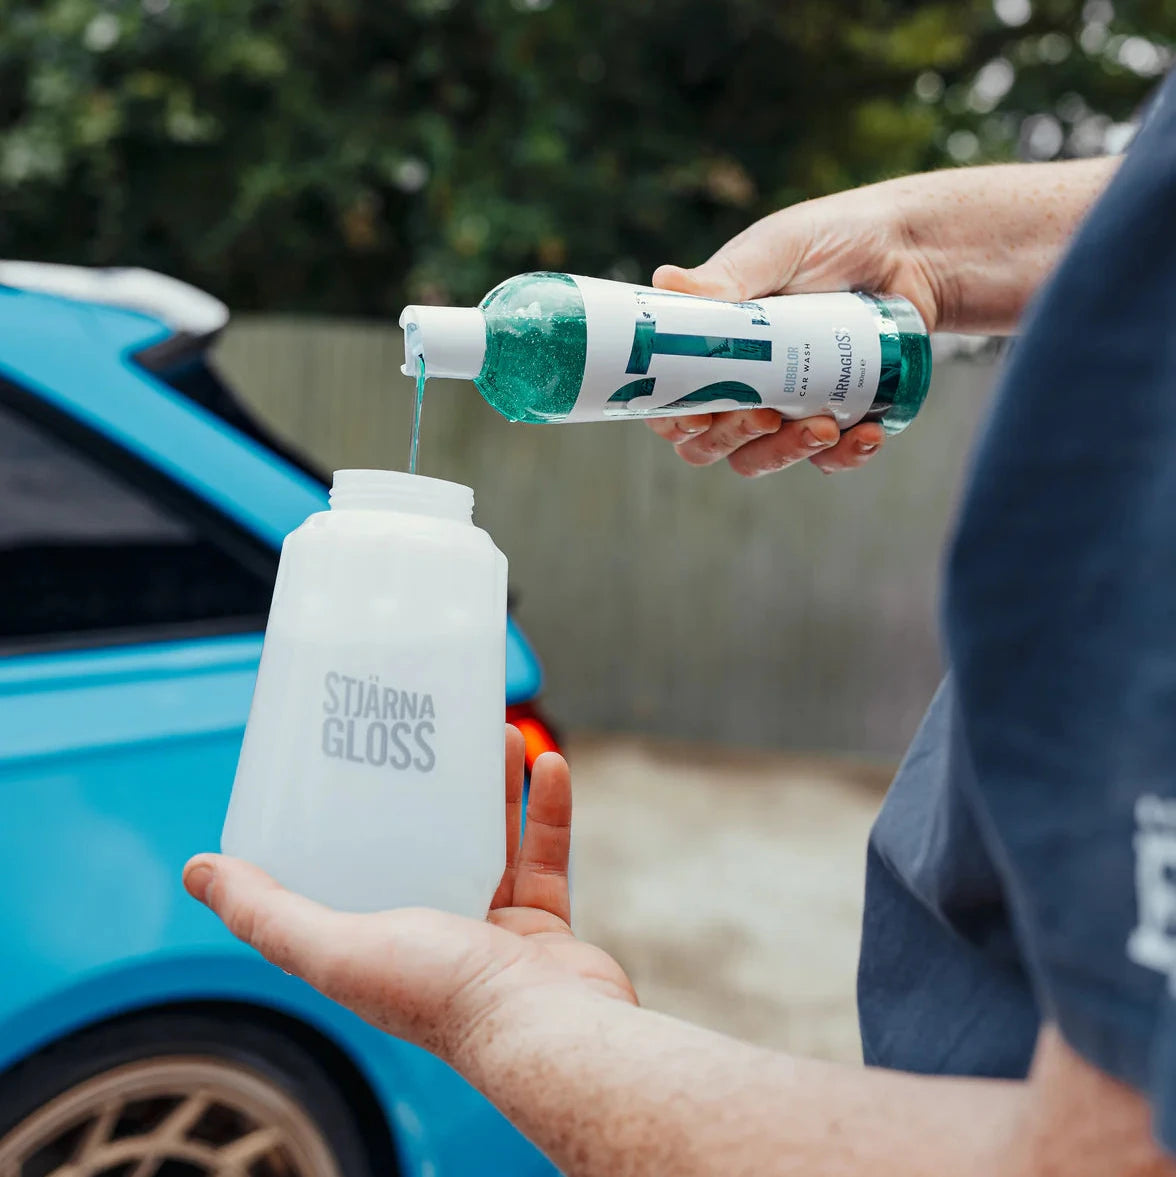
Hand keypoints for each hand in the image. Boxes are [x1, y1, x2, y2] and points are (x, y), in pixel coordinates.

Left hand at [183, 726, 635, 1063]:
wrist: (547, 1029)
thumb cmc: (440, 994)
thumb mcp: (336, 947)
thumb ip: (268, 912)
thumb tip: (198, 870)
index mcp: (373, 944)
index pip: (347, 872)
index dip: (344, 818)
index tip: (347, 760)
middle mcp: (428, 937)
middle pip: (425, 844)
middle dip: (432, 788)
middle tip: (434, 734)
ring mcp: (489, 930)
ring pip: (489, 841)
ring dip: (495, 785)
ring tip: (497, 733)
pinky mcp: (542, 923)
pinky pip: (544, 855)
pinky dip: (546, 809)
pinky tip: (549, 764)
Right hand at [648, 183, 939, 477]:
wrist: (912, 251)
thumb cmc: (834, 239)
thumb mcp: (777, 249)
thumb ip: (726, 276)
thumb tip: (664, 281)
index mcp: (709, 344)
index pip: (667, 401)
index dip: (672, 419)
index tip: (698, 416)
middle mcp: (738, 383)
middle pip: (707, 443)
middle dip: (732, 439)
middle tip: (767, 417)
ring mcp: (784, 408)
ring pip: (760, 459)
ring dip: (785, 455)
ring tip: (826, 427)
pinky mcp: (833, 421)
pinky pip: (825, 461)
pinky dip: (843, 457)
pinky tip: (867, 433)